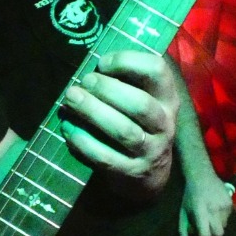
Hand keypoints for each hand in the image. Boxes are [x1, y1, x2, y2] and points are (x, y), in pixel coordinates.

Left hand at [60, 50, 177, 194]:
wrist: (150, 173)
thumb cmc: (138, 124)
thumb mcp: (143, 99)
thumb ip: (125, 81)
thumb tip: (91, 65)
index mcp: (167, 98)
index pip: (157, 71)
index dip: (128, 61)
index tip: (102, 62)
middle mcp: (164, 124)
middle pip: (140, 104)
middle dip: (107, 89)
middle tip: (84, 82)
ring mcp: (151, 151)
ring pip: (123, 131)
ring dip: (93, 112)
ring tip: (71, 99)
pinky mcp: (132, 172)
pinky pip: (105, 156)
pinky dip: (83, 141)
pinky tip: (68, 128)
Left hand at [179, 170, 233, 235]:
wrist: (202, 175)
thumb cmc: (189, 195)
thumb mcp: (182, 211)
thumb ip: (182, 229)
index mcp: (200, 212)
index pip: (205, 234)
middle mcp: (213, 209)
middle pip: (218, 233)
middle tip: (209, 234)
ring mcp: (223, 205)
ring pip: (224, 226)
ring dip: (218, 226)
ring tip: (211, 218)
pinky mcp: (230, 202)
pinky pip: (228, 217)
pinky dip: (223, 218)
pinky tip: (216, 210)